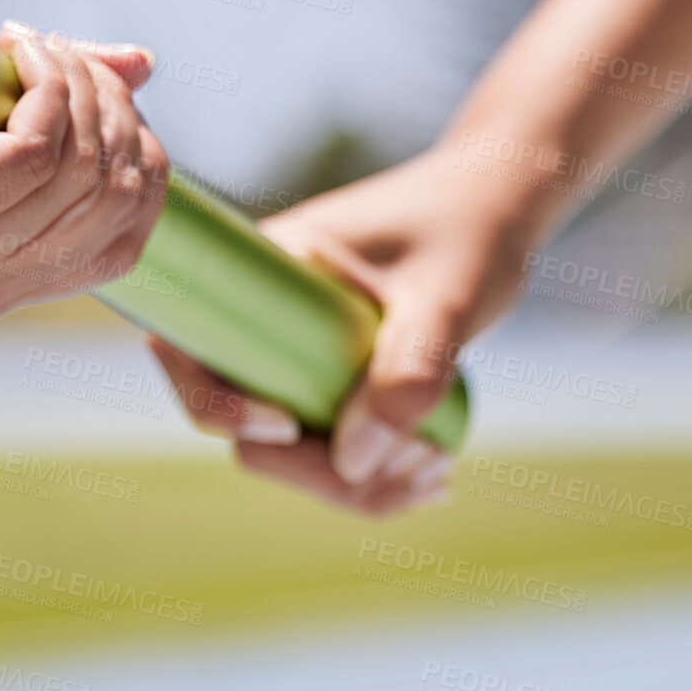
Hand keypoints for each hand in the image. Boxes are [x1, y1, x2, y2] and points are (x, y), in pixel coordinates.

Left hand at [0, 21, 168, 329]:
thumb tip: (143, 66)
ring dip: (73, 84)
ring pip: (73, 169)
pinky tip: (16, 56)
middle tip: (51, 52)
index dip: (139, 155)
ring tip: (27, 44)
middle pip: (109, 196)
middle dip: (108, 107)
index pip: (124, 240)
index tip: (95, 88)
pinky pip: (26, 156)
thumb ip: (45, 104)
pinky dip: (42, 93)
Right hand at [149, 148, 537, 515]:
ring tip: (440, 465)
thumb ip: (408, 374)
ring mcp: (295, 353)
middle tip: (421, 459)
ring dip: (356, 484)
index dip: (218, 405)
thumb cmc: (468, 231)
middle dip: (321, 469)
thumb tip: (352, 464)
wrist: (498, 206)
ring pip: (290, 451)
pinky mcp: (331, 380)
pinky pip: (328, 449)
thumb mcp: (447, 298)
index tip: (290, 423)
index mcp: (260, 275)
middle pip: (246, 427)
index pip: (192, 350)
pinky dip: (373, 477)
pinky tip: (435, 472)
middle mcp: (263, 318)